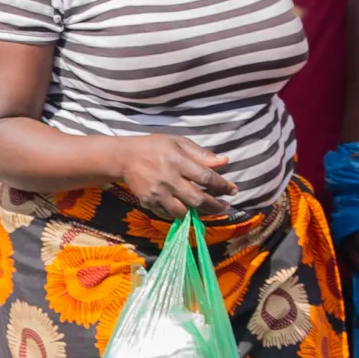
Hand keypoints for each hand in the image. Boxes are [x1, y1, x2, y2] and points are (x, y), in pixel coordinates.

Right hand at [113, 137, 228, 218]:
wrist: (125, 158)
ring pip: (183, 212)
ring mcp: (158, 194)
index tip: (233, 190)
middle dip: (215, 205)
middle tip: (225, 207)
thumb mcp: (178, 143)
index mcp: (178, 161)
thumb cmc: (155, 147)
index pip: (206, 178)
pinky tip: (187, 210)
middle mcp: (169, 180)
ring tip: (208, 210)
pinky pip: (168, 214)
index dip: (223, 186)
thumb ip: (201, 154)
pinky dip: (180, 214)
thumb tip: (224, 162)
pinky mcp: (149, 203)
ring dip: (198, 213)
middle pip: (197, 199)